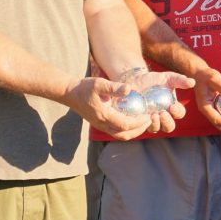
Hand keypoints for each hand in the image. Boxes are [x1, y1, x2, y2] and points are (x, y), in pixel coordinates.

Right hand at [69, 70, 193, 139]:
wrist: (70, 93)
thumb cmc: (85, 87)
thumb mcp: (99, 83)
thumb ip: (114, 87)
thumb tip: (129, 89)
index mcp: (103, 116)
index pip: (125, 125)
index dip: (139, 122)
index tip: (149, 115)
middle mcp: (102, 124)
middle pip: (124, 135)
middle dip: (139, 130)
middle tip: (150, 120)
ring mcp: (101, 126)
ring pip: (120, 136)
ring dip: (134, 131)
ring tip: (145, 122)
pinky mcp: (100, 124)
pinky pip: (116, 131)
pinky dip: (127, 129)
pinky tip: (134, 120)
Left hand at [125, 68, 194, 134]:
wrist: (137, 80)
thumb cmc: (156, 79)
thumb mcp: (169, 78)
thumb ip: (180, 80)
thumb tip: (192, 82)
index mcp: (173, 108)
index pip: (179, 114)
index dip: (177, 112)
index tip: (172, 106)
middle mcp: (164, 116)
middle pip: (169, 127)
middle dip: (167, 122)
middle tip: (162, 113)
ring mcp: (151, 120)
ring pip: (156, 128)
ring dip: (156, 124)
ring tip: (153, 115)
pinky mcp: (139, 120)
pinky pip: (141, 127)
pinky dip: (142, 124)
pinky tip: (141, 116)